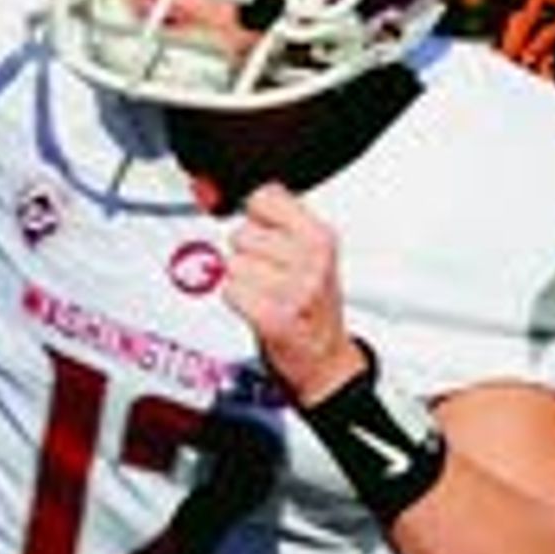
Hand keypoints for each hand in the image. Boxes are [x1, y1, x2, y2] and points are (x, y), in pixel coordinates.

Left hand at [222, 184, 363, 400]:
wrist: (325, 358)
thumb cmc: (312, 303)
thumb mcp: (311, 252)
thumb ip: (279, 220)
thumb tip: (231, 195)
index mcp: (320, 236)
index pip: (264, 196)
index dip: (254, 216)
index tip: (264, 232)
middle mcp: (309, 259)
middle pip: (240, 233)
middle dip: (246, 254)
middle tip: (269, 275)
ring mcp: (293, 288)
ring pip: (232, 263)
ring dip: (241, 280)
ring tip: (265, 293)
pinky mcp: (272, 316)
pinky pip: (229, 291)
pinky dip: (237, 300)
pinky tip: (258, 309)